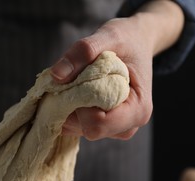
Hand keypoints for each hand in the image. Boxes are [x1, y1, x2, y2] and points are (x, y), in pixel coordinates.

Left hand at [51, 18, 152, 140]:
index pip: (98, 124)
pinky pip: (77, 126)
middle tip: (76, 78)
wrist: (137, 43)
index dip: (81, 104)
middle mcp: (129, 126)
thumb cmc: (127, 39)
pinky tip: (76, 89)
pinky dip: (70, 108)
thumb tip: (56, 75)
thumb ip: (84, 52)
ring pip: (79, 129)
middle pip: (88, 129)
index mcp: (138, 110)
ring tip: (78, 81)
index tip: (81, 79)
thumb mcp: (108, 36)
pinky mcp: (104, 127)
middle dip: (74, 105)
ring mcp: (116, 129)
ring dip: (70, 106)